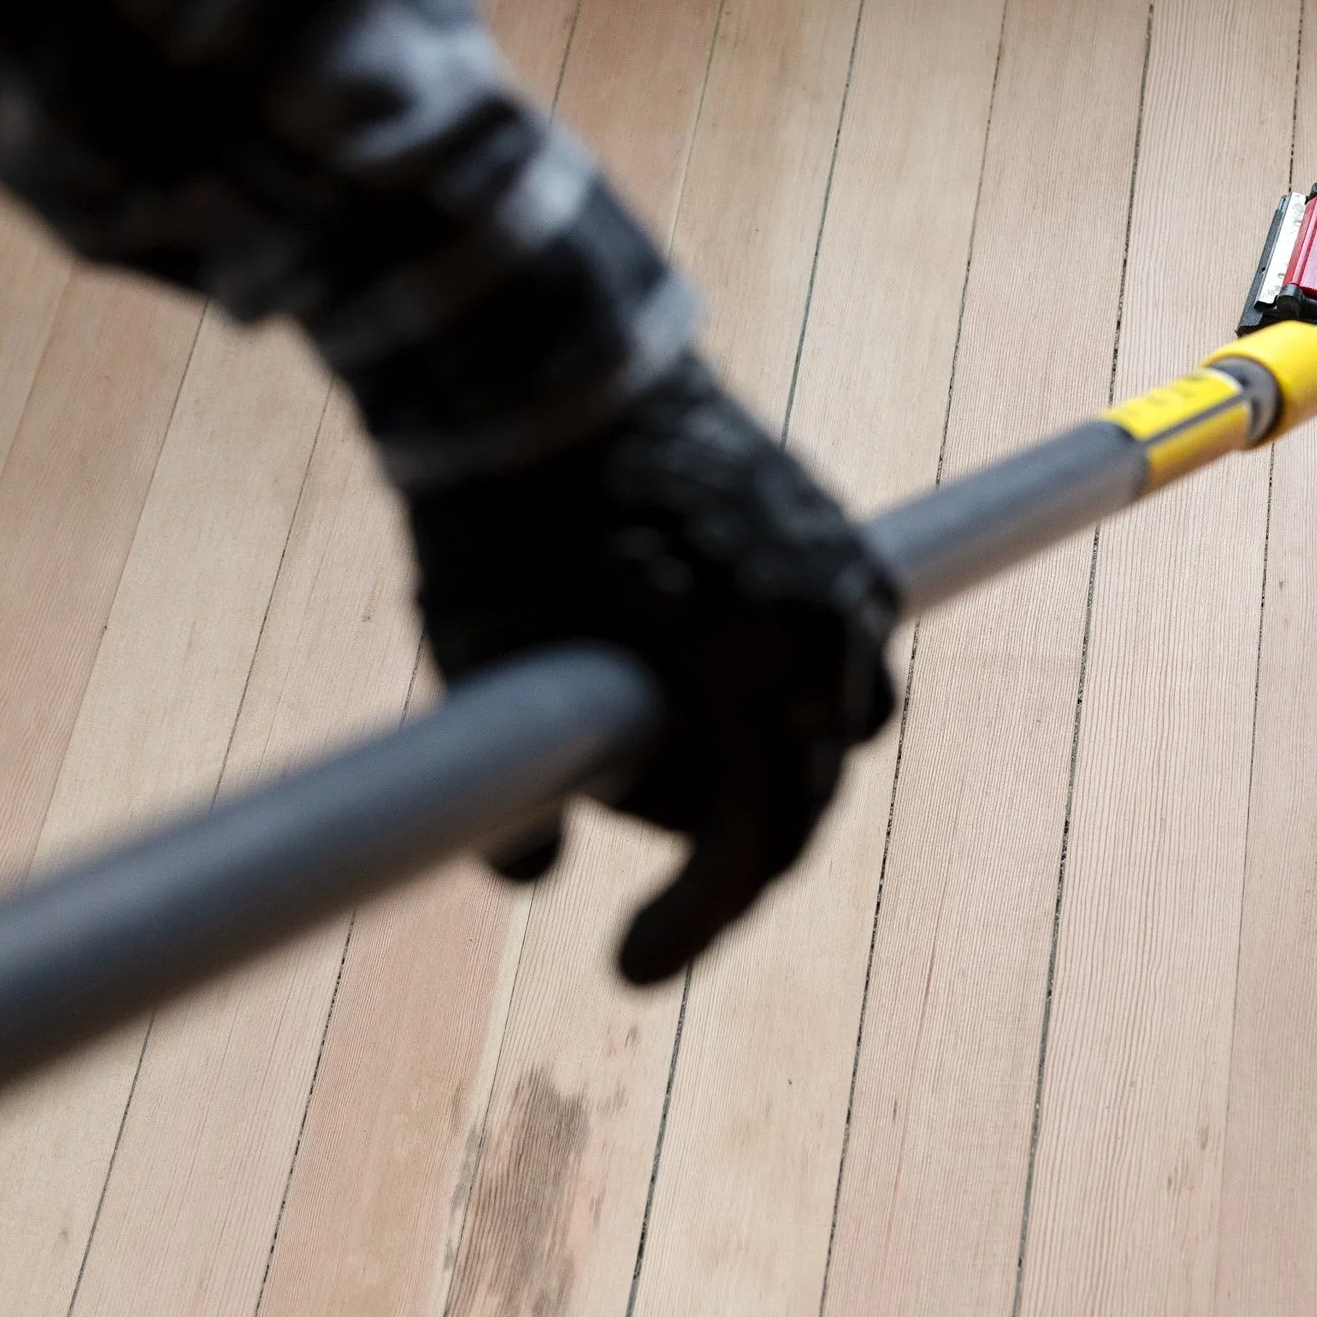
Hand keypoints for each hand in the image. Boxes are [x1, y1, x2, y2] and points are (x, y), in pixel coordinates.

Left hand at [409, 354, 895, 982]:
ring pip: (834, 722)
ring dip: (763, 769)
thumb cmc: (498, 500)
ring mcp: (837, 566)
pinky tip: (703, 695)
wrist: (536, 349)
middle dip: (724, 852)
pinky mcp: (831, 530)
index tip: (630, 967)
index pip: (756, 833)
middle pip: (804, 789)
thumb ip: (511, 779)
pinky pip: (842, 648)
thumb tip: (533, 870)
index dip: (697, 917)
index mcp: (741, 655)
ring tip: (656, 771)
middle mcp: (817, 613)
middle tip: (648, 897)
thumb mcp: (474, 649)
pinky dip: (787, 695)